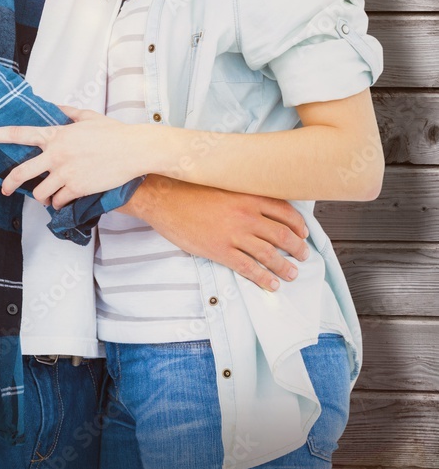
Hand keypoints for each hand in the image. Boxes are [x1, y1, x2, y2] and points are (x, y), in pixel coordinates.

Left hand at [0, 106, 148, 207]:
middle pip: (21, 173)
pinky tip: (63, 201)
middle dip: (8, 184)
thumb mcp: (88, 116)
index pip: (18, 134)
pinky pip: (59, 201)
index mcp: (56, 135)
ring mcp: (66, 173)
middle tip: (4, 190)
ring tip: (47, 197)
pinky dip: (59, 203)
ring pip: (40, 193)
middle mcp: (56, 154)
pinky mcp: (77, 188)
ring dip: (42, 197)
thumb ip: (68, 112)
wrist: (133, 150)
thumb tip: (56, 107)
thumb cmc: (113, 132)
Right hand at [122, 176, 309, 291]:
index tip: (303, 232)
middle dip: (298, 247)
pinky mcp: (220, 250)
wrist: (164, 198)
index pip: (284, 210)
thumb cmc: (190, 190)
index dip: (298, 224)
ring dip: (285, 266)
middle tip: (304, 255)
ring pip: (270, 254)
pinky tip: (272, 284)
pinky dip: (264, 278)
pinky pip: (249, 268)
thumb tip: (258, 206)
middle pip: (282, 234)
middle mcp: (246, 214)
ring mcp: (234, 234)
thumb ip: (242, 194)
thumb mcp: (221, 184)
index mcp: (247, 196)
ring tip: (292, 273)